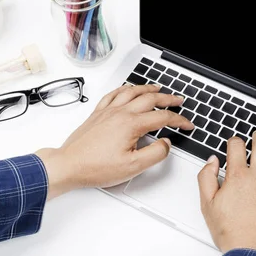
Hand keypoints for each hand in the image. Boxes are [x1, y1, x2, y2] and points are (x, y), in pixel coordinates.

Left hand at [37, 84, 193, 199]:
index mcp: (131, 125)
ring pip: (132, 92)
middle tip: (179, 100)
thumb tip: (165, 143)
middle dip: (168, 99)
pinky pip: (114, 94)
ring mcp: (108, 111)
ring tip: (158, 88)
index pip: (162, 118)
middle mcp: (120, 113)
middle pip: (150, 99)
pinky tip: (127, 89)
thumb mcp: (133, 167)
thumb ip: (155, 154)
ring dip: (148, 89)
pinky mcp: (97, 114)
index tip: (187, 124)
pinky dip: (125, 88)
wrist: (69, 165)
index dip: (179, 120)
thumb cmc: (95, 167)